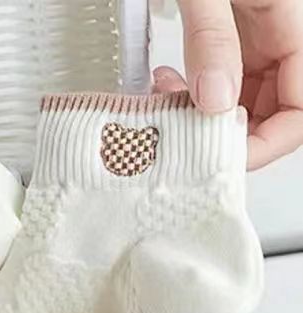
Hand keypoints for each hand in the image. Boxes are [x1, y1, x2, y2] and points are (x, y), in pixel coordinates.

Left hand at [154, 0, 302, 169]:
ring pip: (236, 101)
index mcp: (291, 20)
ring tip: (163, 101)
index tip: (217, 154)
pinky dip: (185, 94)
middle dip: (220, 132)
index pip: (298, 110)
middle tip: (180, 131)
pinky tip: (162, 84)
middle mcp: (274, 34)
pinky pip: (213, 81)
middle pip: (269, 112)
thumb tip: (214, 101)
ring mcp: (250, 37)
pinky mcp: (222, 36)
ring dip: (196, 116)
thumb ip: (212, 39)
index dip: (264, 144)